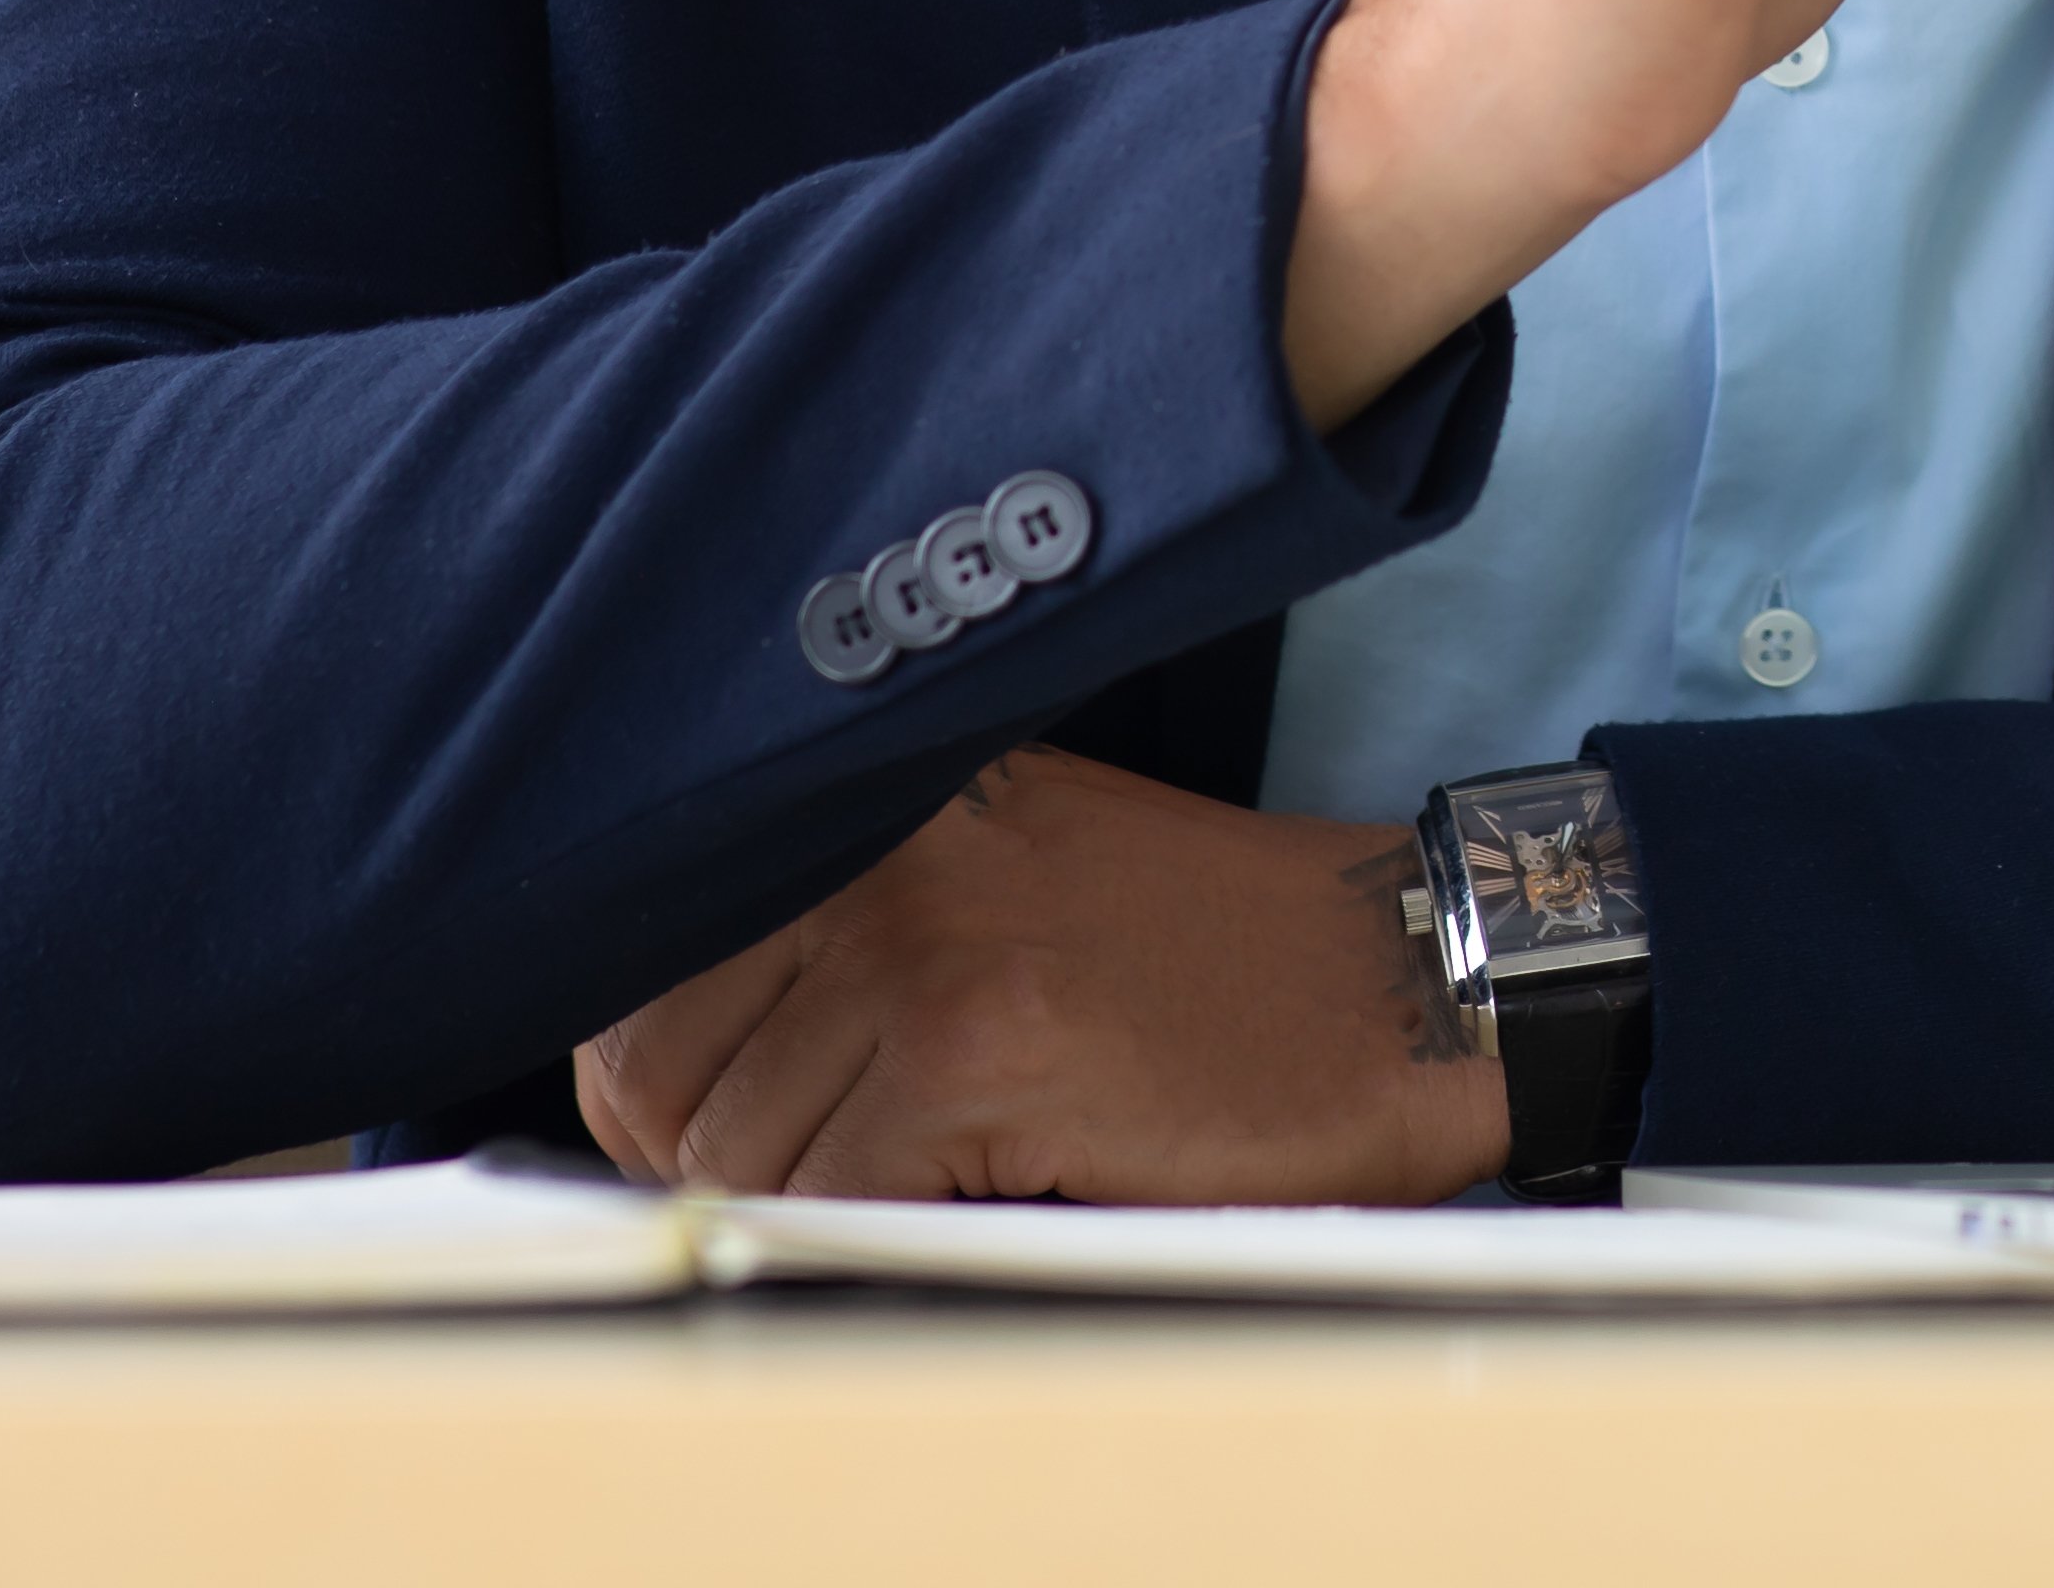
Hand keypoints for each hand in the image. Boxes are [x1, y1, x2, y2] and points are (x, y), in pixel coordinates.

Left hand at [569, 747, 1504, 1200]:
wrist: (1406, 985)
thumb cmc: (1228, 957)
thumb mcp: (1021, 877)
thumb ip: (861, 929)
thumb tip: (685, 1059)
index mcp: (881, 813)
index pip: (646, 974)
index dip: (657, 1093)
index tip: (714, 1137)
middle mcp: (884, 864)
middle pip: (661, 1075)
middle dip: (717, 1166)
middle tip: (831, 1188)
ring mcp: (925, 952)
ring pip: (740, 1157)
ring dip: (818, 1210)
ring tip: (944, 1181)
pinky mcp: (979, 1056)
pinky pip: (833, 1205)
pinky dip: (888, 1240)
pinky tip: (992, 1198)